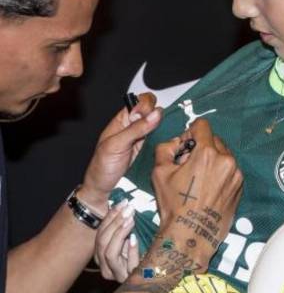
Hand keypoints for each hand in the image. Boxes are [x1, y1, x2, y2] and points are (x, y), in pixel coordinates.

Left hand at [80, 93, 161, 213]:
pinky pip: (163, 141)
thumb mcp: (115, 145)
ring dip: (167, 127)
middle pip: (153, 112)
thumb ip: (135, 129)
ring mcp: (144, 140)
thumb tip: (156, 113)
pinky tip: (172, 140)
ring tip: (170, 132)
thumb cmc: (102, 167)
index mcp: (122, 120)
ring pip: (160, 126)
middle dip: (161, 115)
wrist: (103, 191)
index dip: (147, 105)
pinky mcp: (151, 151)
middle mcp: (135, 127)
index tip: (150, 116)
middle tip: (160, 126)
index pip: (140, 102)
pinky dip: (168, 139)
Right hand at [93, 201, 139, 281]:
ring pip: (110, 253)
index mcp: (101, 256)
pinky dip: (130, 251)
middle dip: (114, 223)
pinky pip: (128, 265)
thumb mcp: (129, 239)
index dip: (109, 217)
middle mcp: (105, 267)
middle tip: (128, 210)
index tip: (122, 203)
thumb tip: (123, 204)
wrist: (154, 276)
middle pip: (102, 242)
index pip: (99, 234)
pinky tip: (134, 238)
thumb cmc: (142, 254)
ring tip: (131, 220)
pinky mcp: (130, 279)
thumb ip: (122, 227)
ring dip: (119, 234)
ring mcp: (116, 275)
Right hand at [151, 118, 242, 267]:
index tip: (184, 146)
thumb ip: (166, 148)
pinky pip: (230, 171)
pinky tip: (208, 188)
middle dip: (201, 147)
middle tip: (189, 165)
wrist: (191, 233)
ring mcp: (236, 174)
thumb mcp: (160, 172)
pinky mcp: (240, 187)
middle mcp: (226, 160)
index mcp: (207, 153)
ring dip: (212, 160)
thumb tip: (177, 142)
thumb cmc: (174, 204)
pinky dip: (220, 173)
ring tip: (198, 179)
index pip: (202, 126)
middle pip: (214, 140)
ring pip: (223, 155)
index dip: (190, 132)